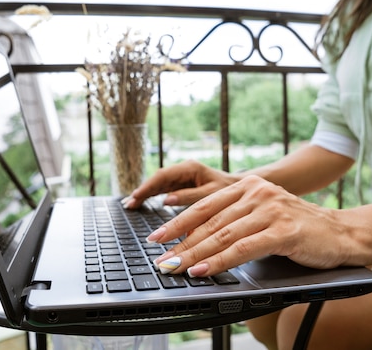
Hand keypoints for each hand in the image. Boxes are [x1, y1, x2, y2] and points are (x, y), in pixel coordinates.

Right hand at [124, 160, 239, 208]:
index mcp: (190, 168)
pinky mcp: (182, 185)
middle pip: (157, 179)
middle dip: (142, 191)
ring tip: (130, 205)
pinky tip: (141, 203)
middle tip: (129, 204)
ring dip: (145, 194)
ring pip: (158, 184)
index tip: (136, 196)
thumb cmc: (230, 191)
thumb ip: (189, 197)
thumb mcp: (211, 194)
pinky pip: (163, 189)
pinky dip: (152, 196)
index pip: (163, 176)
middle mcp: (183, 170)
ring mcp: (182, 177)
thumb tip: (166, 199)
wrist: (242, 189)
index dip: (147, 187)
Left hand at [148, 175, 350, 276]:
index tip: (157, 238)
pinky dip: (219, 262)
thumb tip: (196, 241)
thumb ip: (234, 220)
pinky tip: (203, 271)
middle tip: (160, 258)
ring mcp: (271, 209)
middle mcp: (257, 192)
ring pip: (223, 235)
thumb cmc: (298, 228)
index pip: (205, 206)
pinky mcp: (283, 230)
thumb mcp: (262, 215)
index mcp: (248, 185)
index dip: (177, 223)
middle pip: (209, 221)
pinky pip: (243, 249)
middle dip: (180, 242)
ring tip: (174, 268)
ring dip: (194, 255)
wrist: (342, 232)